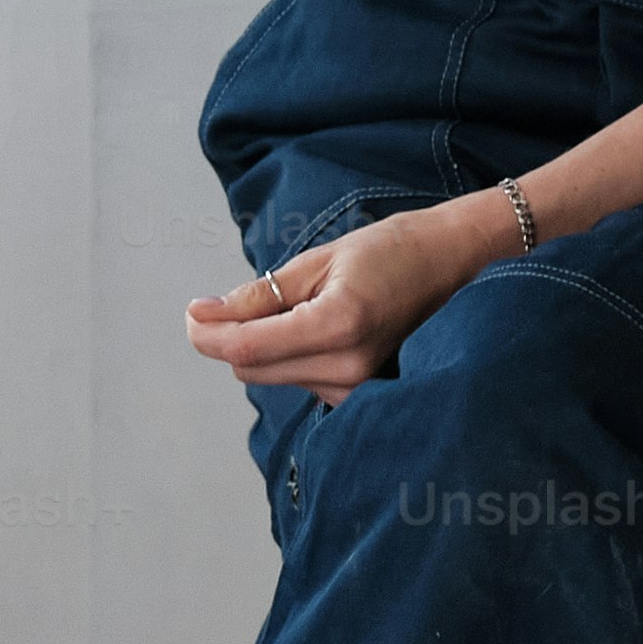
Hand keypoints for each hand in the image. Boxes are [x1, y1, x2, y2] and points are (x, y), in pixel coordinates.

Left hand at [191, 195, 515, 393]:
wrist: (451, 263)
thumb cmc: (389, 250)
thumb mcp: (317, 260)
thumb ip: (257, 295)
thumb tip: (202, 315)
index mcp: (337, 325)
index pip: (247, 347)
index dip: (207, 334)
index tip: (190, 314)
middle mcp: (348, 367)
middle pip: (251, 367)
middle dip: (233, 336)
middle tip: (241, 298)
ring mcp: (357, 386)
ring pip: (273, 375)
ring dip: (267, 344)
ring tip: (304, 304)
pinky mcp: (360, 393)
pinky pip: (300, 379)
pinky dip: (292, 354)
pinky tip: (319, 326)